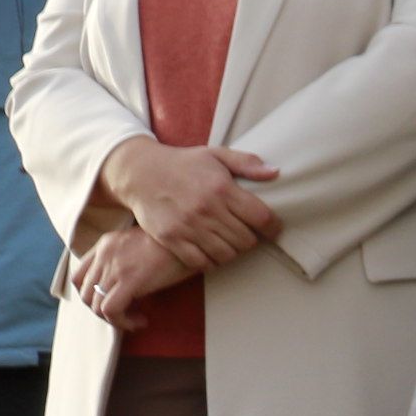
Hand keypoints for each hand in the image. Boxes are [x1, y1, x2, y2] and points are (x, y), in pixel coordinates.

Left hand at [68, 227, 186, 330]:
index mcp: (105, 244)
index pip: (79, 276)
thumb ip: (124, 260)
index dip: (90, 295)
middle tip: (124, 315)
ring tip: (135, 320)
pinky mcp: (128, 280)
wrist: (191, 238)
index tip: (109, 302)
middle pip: (85, 294)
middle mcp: (104, 254)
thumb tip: (123, 288)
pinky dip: (122, 322)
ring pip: (95, 306)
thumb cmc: (173, 245)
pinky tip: (141, 321)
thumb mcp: (140, 245)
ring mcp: (114, 267)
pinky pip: (110, 311)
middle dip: (101, 311)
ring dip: (114, 320)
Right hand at [99, 136, 282, 271]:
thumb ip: (246, 162)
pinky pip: (201, 262)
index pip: (261, 217)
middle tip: (247, 235)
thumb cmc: (182, 163)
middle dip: (251, 240)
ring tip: (229, 243)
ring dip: (232, 252)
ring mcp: (188, 226)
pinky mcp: (171, 239)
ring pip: (226, 254)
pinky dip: (210, 261)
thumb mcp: (215, 154)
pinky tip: (210, 251)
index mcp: (222, 187)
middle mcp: (207, 209)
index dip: (273, 227)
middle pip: (245, 240)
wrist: (140, 173)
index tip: (274, 230)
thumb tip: (275, 173)